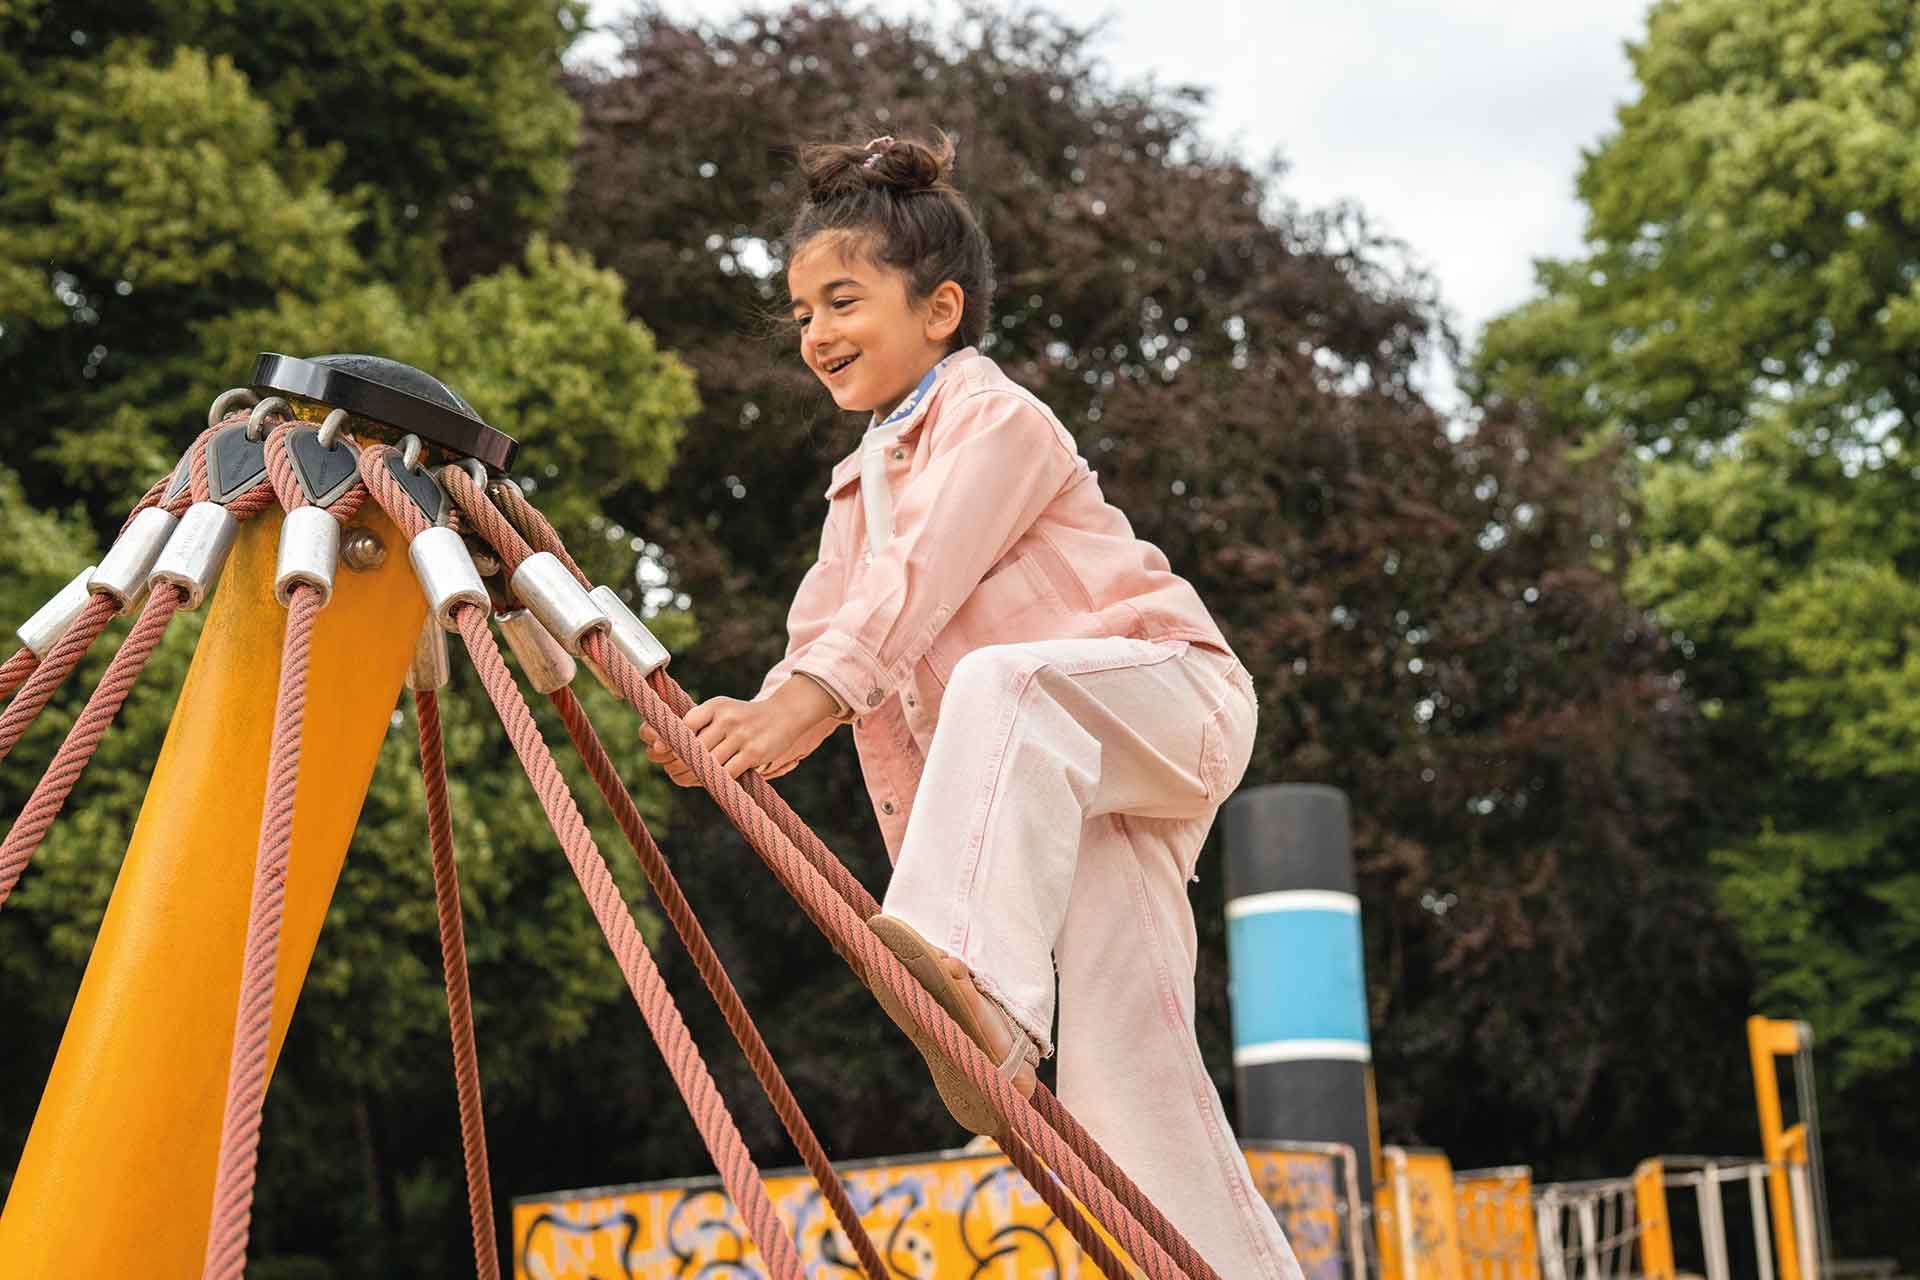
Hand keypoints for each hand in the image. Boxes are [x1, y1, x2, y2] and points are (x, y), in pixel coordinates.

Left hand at [639, 677, 838, 787]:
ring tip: (688, 778)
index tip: (656, 751)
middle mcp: (726, 718)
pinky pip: (726, 772)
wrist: (784, 715)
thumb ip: (694, 724)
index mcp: (714, 706)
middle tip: (671, 770)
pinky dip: (716, 781)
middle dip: (677, 763)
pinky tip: (710, 781)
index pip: (683, 724)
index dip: (667, 741)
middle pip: (692, 748)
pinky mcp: (753, 752)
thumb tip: (656, 746)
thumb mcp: (720, 712)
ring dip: (694, 775)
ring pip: (707, 763)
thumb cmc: (743, 718)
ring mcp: (740, 735)